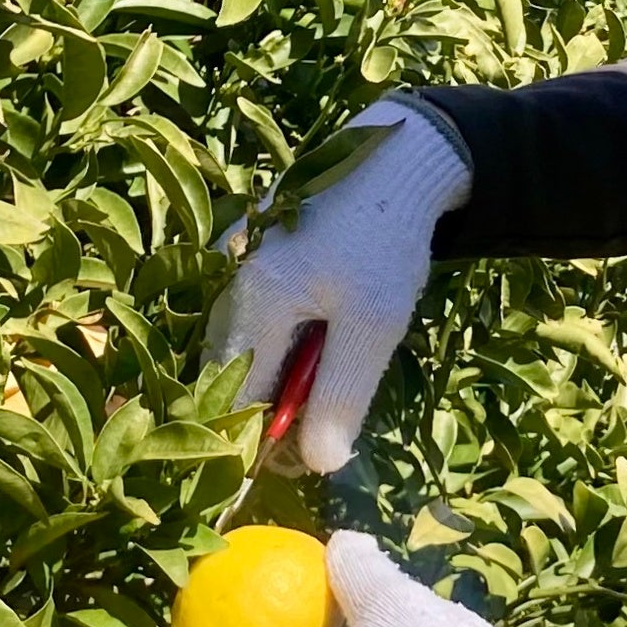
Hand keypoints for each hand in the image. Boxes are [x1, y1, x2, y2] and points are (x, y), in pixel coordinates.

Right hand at [207, 102, 470, 474]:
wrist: (396, 161)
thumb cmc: (386, 242)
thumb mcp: (373, 327)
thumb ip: (340, 395)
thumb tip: (317, 465)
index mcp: (253, 304)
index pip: (232, 399)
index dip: (259, 439)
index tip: (298, 461)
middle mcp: (230, 286)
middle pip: (231, 373)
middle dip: (270, 408)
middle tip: (321, 420)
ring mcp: (238, 268)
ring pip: (243, 347)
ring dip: (279, 374)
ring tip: (328, 371)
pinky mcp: (254, 258)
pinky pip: (255, 319)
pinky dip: (282, 343)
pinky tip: (322, 338)